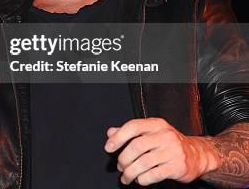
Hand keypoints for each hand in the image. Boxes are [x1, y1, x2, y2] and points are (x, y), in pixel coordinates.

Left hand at [104, 118, 219, 185]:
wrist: (197, 155)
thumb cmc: (168, 143)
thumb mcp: (151, 132)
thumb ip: (130, 132)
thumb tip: (110, 133)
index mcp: (156, 124)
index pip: (133, 126)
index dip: (118, 137)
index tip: (108, 148)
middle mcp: (165, 135)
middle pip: (137, 146)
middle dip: (124, 159)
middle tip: (120, 167)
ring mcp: (173, 151)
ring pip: (144, 162)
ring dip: (130, 172)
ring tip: (126, 177)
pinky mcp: (178, 167)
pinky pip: (154, 175)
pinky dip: (143, 179)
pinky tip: (139, 180)